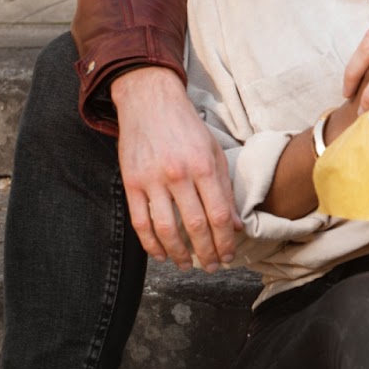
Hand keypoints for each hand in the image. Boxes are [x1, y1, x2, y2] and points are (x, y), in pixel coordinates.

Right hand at [112, 65, 240, 271]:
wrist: (150, 101)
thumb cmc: (186, 126)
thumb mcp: (214, 151)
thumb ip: (225, 188)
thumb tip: (237, 225)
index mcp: (204, 166)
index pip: (219, 215)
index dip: (225, 241)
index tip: (228, 255)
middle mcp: (179, 175)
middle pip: (195, 226)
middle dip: (206, 253)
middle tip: (212, 267)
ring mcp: (152, 180)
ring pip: (166, 229)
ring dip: (178, 253)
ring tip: (186, 265)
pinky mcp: (131, 182)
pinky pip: (140, 221)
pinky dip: (150, 243)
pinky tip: (160, 254)